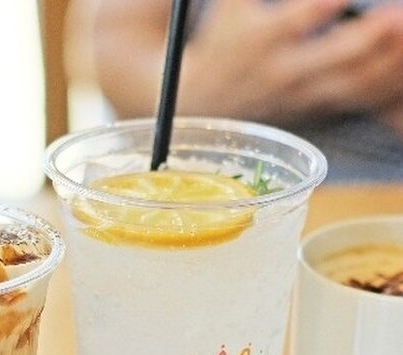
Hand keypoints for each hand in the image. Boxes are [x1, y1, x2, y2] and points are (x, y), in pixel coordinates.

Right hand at [175, 0, 402, 123]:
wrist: (206, 102)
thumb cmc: (222, 38)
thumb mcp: (229, 3)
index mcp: (260, 41)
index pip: (299, 17)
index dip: (325, 4)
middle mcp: (283, 72)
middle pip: (333, 57)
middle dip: (370, 35)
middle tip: (399, 14)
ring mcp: (302, 95)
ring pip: (353, 84)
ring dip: (388, 61)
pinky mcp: (315, 107)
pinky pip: (359, 99)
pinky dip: (387, 80)